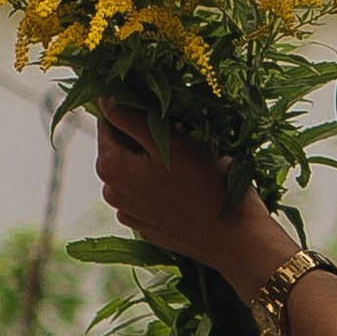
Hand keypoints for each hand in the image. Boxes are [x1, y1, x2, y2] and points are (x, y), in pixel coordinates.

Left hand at [93, 105, 292, 295]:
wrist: (233, 238)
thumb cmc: (205, 184)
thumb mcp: (170, 141)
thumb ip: (130, 118)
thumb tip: (103, 97)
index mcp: (110, 167)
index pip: (109, 120)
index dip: (135, 108)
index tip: (163, 111)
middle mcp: (111, 191)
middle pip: (121, 145)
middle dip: (145, 135)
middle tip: (182, 134)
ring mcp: (128, 212)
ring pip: (135, 169)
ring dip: (153, 159)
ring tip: (187, 161)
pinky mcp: (146, 226)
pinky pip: (146, 192)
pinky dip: (158, 183)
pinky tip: (184, 187)